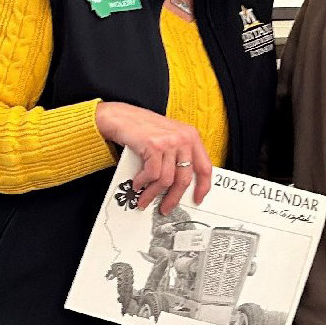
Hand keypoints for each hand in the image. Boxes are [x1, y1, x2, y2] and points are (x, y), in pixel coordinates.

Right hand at [95, 102, 211, 212]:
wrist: (120, 116)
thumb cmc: (142, 128)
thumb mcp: (168, 138)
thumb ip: (178, 156)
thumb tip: (179, 186)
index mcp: (191, 137)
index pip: (205, 167)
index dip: (203, 187)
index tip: (198, 199)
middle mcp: (184, 138)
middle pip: (184, 178)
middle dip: (173, 198)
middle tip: (165, 208)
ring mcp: (169, 141)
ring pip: (166, 180)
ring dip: (153, 193)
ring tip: (144, 199)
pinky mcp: (154, 146)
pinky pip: (152, 174)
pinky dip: (143, 183)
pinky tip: (138, 184)